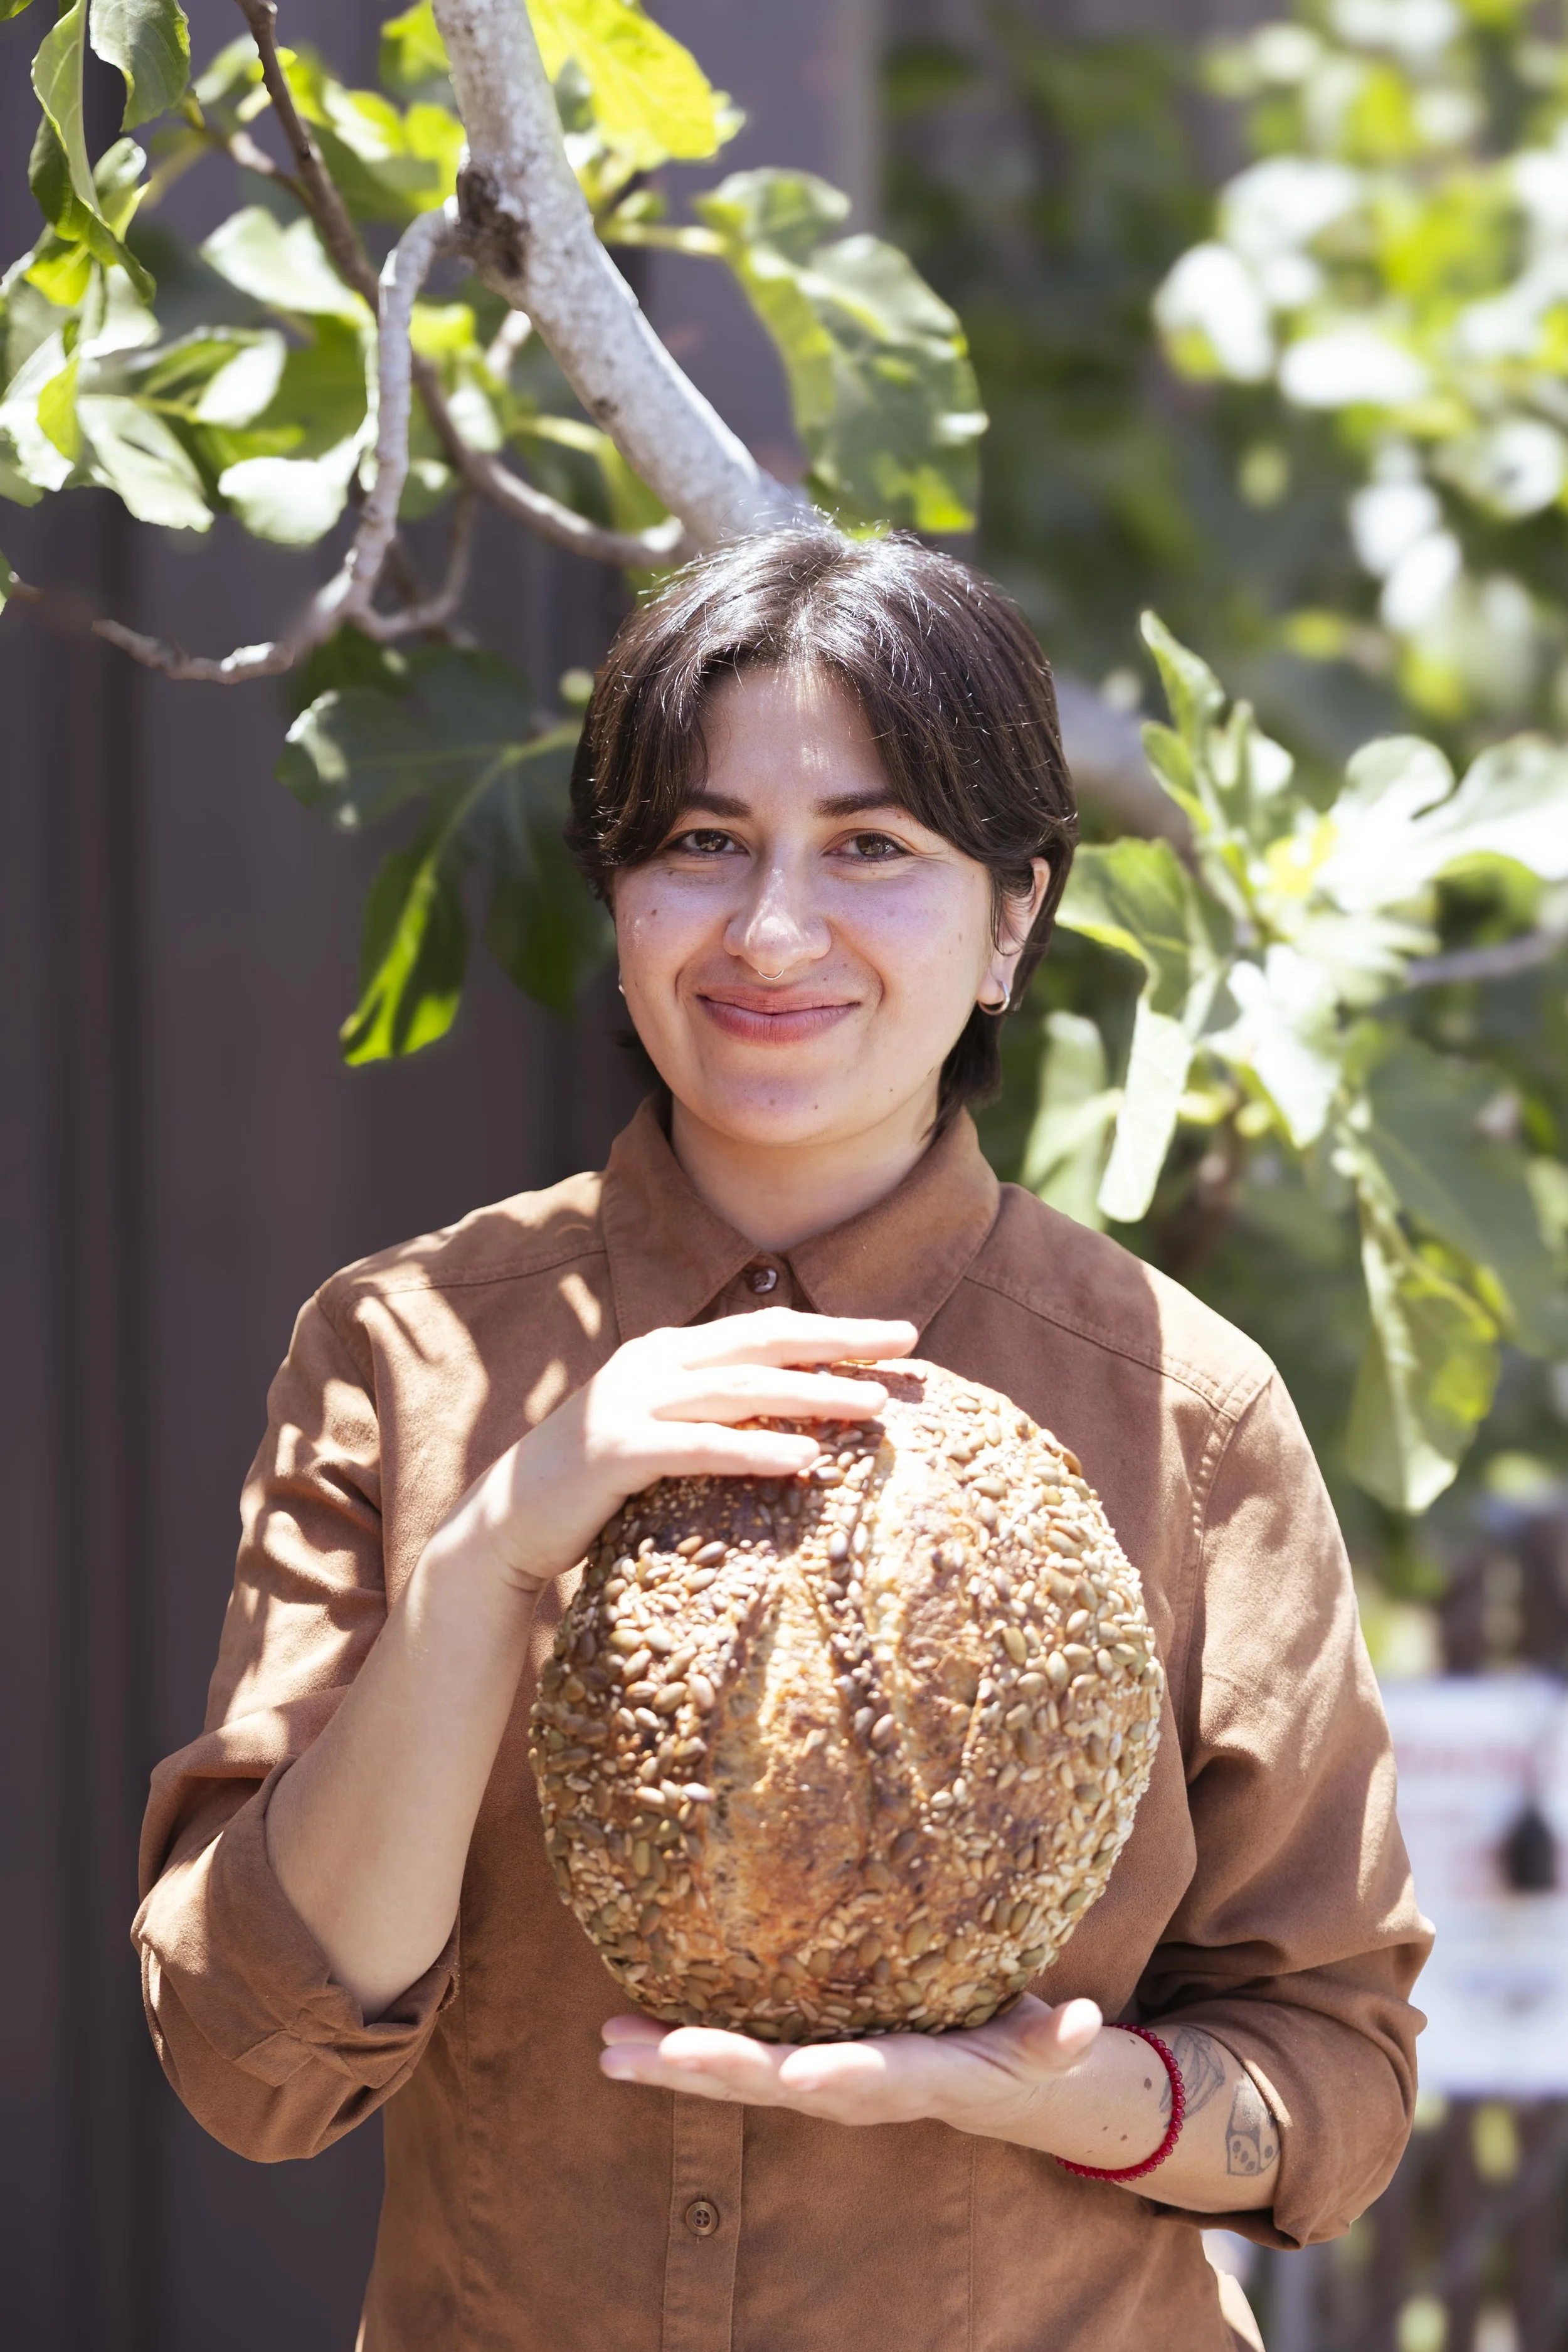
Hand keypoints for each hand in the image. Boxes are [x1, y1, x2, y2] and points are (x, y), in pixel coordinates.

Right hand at [427, 1308, 917, 1594]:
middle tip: (905, 1343)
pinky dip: (753, 1449)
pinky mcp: (614, 1452)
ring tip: (871, 1404)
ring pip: (738, 1389)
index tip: (896, 1334)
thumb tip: (797, 1419)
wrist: (506, 1524)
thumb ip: (713, 1415)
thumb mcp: (661, 1433)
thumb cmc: (597, 1487)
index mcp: (666, 1352)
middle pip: (761, 1342)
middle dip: (838, 1341)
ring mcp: (628, 1403)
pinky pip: (698, 1445)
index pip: (762, 1329)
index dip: (831, 1328)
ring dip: (811, 1393)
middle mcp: (650, 1364)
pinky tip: (803, 1457)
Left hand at [599, 2003, 1281, 2209]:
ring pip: (738, 2076)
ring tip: (608, 2048)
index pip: (869, 2077)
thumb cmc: (1021, 2051)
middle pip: (777, 2082)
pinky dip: (674, 2051)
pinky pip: (731, 2059)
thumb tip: (1080, 2026)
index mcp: (913, 2074)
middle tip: (648, 2052)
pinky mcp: (796, 2064)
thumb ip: (1058, 2040)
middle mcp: (852, 2086)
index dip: (835, 2077)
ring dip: (671, 2066)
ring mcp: (818, 2081)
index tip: (797, 2074)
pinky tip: (621, 2033)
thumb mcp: (1047, 2047)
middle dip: (714, 2069)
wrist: (998, 2090)